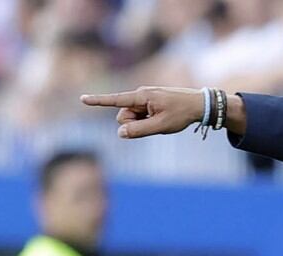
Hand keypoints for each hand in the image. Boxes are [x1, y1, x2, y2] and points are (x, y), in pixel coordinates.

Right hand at [81, 86, 234, 138]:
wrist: (200, 104)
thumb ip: (139, 130)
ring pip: (132, 117)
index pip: (116, 100)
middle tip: (155, 122)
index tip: (82, 99)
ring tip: (162, 119)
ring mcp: (145, 99)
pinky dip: (148, 120)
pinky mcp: (150, 102)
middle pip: (123, 115)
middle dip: (133, 124)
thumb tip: (120, 133)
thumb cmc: (181, 114)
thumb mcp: (161, 126)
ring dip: (142, 123)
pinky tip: (162, 118)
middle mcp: (140, 95)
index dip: (98, 101)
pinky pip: (141, 115)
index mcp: (141, 97)